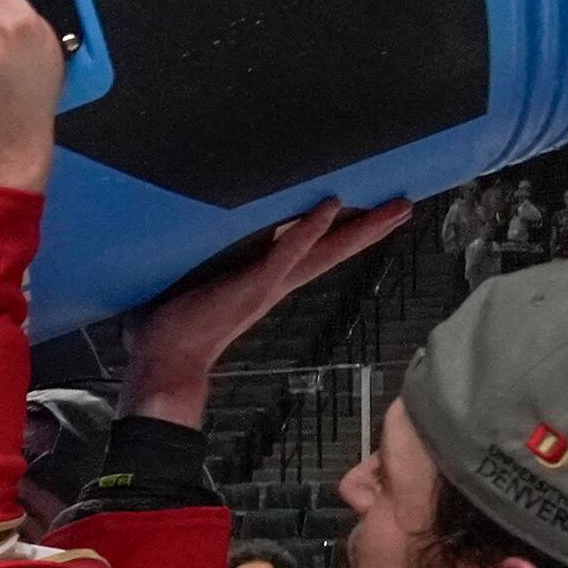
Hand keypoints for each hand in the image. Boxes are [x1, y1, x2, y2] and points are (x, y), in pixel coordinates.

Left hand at [119, 199, 412, 426]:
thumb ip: (204, 270)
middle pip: (331, 250)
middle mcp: (273, 283)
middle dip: (368, 229)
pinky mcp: (253, 284)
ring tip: (393, 208)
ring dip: (357, 228)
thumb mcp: (194, 287)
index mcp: (263, 281)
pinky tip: (332, 208)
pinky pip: (285, 252)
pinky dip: (308, 231)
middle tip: (403, 205)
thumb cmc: (171, 330)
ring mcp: (267, 284)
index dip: (338, 232)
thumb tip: (193, 252)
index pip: (309, 251)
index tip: (365, 214)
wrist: (164, 361)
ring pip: (321, 250)